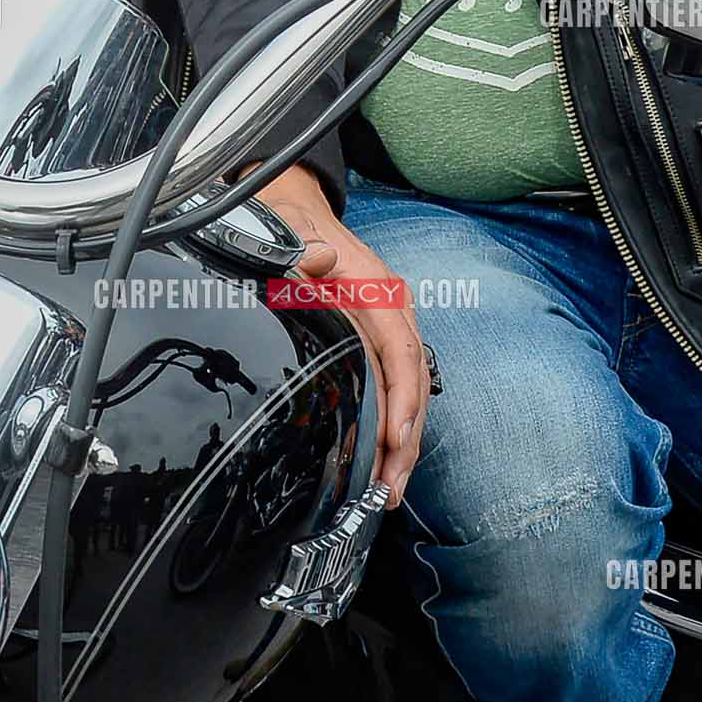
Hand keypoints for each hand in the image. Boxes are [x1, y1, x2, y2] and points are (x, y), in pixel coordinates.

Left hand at [254, 163, 429, 506]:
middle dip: (406, 441)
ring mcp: (385, 329)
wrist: (292, 209)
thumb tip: (317, 260)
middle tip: (390, 489)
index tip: (397, 438)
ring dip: (401, 446)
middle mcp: (390, 312)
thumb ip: (303, 249)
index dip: (404, 397)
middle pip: (410, 382)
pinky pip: (390, 389)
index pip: (401, 349)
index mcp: (376, 288)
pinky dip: (390, 429)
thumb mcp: (291, 232)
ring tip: (388, 492)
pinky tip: (381, 466)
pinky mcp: (373, 343)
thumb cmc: (292, 227)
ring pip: (404, 393)